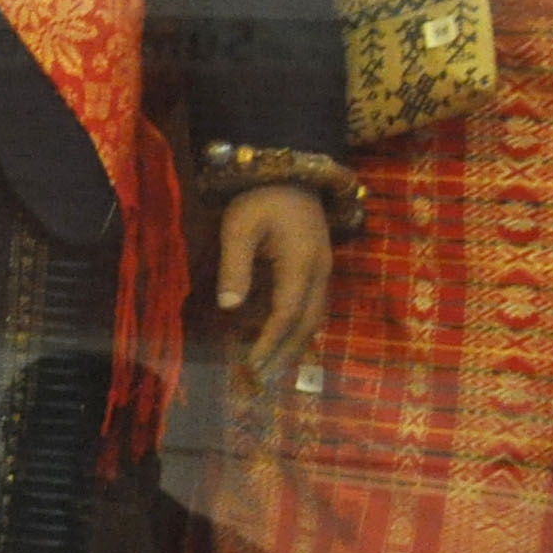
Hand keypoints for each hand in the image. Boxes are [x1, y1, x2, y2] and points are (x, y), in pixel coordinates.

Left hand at [214, 182, 333, 389]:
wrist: (290, 174)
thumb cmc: (260, 199)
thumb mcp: (239, 228)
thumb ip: (235, 266)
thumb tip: (229, 305)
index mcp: (302, 264)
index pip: (287, 314)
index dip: (270, 341)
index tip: (252, 364)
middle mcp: (320, 272)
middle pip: (308, 322)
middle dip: (287, 352)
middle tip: (264, 379)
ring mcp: (323, 270)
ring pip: (314, 316)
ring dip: (295, 343)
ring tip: (273, 368)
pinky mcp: (318, 267)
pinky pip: (312, 304)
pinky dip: (298, 326)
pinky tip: (281, 340)